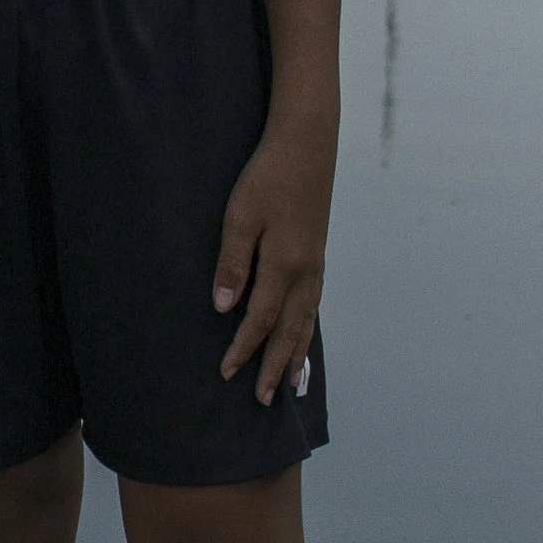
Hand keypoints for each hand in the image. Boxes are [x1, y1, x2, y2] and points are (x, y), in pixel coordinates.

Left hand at [211, 118, 333, 406]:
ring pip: (306, 321)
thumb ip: (233, 262)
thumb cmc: (268, 175)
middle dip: (275, 366)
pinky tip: (304, 338)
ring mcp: (315, 264)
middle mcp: (305, 271)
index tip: (226, 373)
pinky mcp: (317, 254)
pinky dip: (308, 329)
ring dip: (297, 354)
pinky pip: (314, 305)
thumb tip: (224, 308)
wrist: (307, 143)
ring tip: (292, 385)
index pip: (260, 319)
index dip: (243, 348)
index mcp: (284, 264)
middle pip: (289, 330)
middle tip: (264, 399)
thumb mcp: (240, 214)